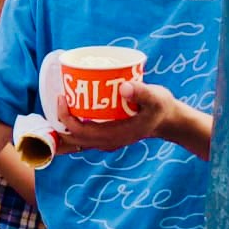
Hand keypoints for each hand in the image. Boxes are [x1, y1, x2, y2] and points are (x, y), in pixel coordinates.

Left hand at [53, 81, 177, 154]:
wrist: (169, 120)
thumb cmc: (162, 108)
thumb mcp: (156, 99)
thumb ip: (142, 93)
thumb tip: (124, 87)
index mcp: (114, 135)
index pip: (80, 131)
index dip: (66, 117)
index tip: (62, 98)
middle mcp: (107, 141)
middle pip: (73, 138)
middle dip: (60, 122)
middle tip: (59, 98)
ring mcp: (107, 139)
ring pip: (78, 138)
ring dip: (65, 125)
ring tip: (60, 104)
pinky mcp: (108, 134)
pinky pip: (84, 133)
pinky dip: (74, 124)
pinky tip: (72, 108)